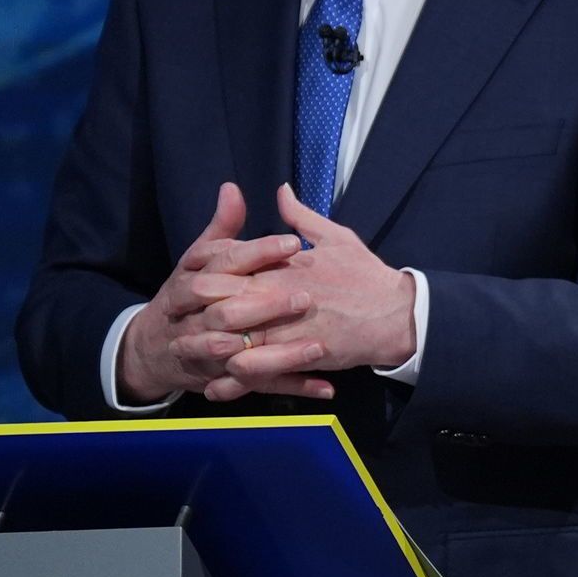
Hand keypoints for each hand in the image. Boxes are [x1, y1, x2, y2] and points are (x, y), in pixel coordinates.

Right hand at [116, 183, 332, 405]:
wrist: (152, 349)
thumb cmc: (185, 297)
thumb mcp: (198, 260)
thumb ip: (221, 229)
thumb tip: (233, 188)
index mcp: (189, 282)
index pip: (222, 264)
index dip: (256, 253)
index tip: (293, 242)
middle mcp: (195, 318)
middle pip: (227, 311)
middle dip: (265, 305)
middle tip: (306, 296)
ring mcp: (208, 354)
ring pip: (241, 355)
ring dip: (280, 354)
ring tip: (319, 347)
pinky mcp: (224, 382)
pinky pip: (258, 386)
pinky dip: (292, 388)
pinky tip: (326, 387)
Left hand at [189, 185, 418, 389]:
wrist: (397, 315)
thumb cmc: (367, 275)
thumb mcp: (337, 238)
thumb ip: (302, 217)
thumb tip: (281, 191)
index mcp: (283, 267)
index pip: (230, 265)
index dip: (205, 272)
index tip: (191, 278)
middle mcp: (279, 297)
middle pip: (222, 304)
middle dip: (196, 312)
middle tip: (179, 319)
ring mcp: (286, 330)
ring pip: (232, 340)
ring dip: (208, 350)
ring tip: (190, 356)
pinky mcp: (297, 358)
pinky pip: (255, 372)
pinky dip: (233, 381)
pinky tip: (217, 385)